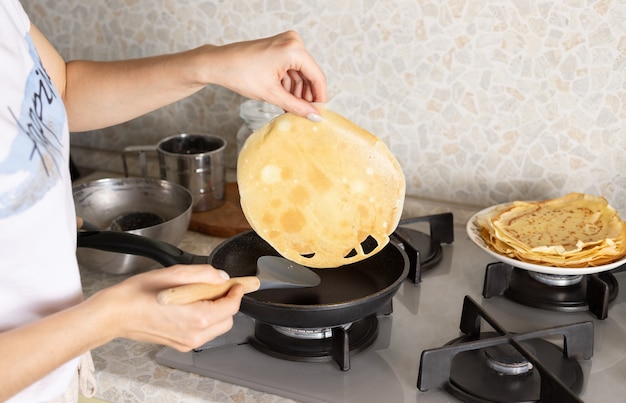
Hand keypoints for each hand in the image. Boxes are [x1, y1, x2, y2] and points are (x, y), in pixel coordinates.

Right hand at [88, 264, 243, 350]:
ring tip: (197, 294)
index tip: (238, 283)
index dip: (237, 292)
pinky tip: (188, 304)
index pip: (232, 306)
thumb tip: (221, 277)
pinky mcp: (180, 344)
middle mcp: (195, 334)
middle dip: (226, 301)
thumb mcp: (175, 273)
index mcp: (197, 318)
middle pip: (227, 318)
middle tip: (215, 285)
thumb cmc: (138, 294)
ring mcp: (187, 342)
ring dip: (215, 309)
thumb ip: (204, 274)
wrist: (115, 313)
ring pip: (217, 327)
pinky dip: (203, 317)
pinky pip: (203, 331)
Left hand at [202, 30, 326, 118]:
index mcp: (294, 50)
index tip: (321, 113)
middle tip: (306, 115)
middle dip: (307, 96)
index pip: (317, 76)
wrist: (218, 64)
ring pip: (300, 74)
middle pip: (309, 75)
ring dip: (297, 93)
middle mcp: (293, 42)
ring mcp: (286, 44)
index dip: (320, 98)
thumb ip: (296, 106)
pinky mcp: (279, 49)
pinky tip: (287, 101)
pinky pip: (291, 70)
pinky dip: (289, 86)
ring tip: (293, 111)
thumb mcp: (271, 94)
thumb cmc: (240, 74)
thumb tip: (314, 116)